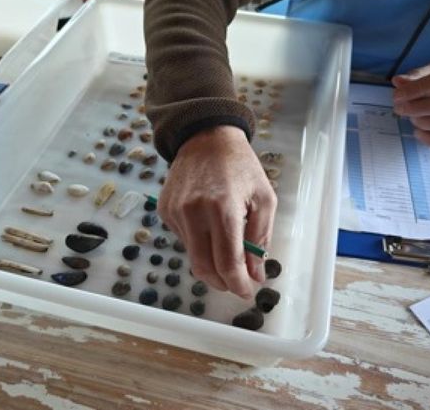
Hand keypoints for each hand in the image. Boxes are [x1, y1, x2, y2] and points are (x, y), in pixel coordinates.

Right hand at [158, 125, 276, 298]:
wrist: (206, 138)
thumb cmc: (241, 167)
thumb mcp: (263, 199)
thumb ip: (260, 239)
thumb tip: (255, 274)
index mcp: (223, 209)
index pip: (227, 263)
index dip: (238, 284)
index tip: (247, 292)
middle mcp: (194, 212)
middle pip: (204, 268)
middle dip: (223, 283)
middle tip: (237, 283)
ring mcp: (176, 212)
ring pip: (192, 256)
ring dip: (211, 263)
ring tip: (226, 248)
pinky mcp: (165, 210)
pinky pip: (183, 240)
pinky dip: (199, 243)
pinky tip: (208, 226)